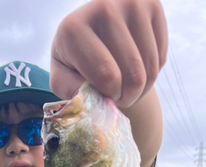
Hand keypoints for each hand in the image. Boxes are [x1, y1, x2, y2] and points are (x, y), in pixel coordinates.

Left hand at [50, 0, 167, 107]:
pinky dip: (152, 73)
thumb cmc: (74, 62)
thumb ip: (71, 91)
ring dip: (142, 89)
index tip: (106, 98)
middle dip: (128, 96)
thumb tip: (89, 100)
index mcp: (74, 28)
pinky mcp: (152, 4)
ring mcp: (131, 2)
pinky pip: (160, 57)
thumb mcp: (62, 79)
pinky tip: (137, 70)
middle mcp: (103, 7)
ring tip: (128, 89)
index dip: (111, 96)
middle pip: (133, 73)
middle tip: (119, 97)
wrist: (92, 33)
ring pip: (150, 68)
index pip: (107, 75)